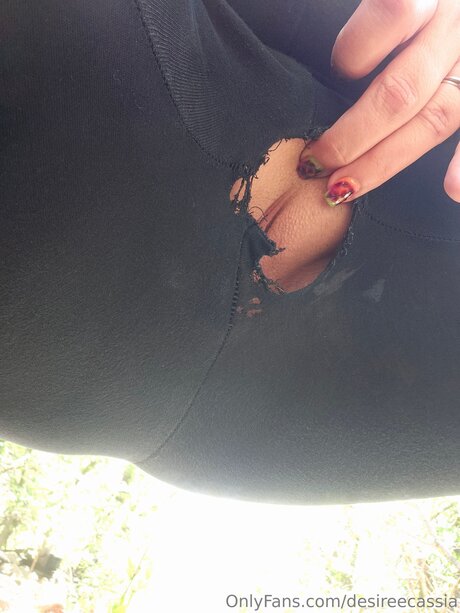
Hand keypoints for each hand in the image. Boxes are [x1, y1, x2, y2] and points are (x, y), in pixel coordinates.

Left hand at [296, 0, 459, 205]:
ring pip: (434, 117)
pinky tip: (452, 190)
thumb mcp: (398, 4)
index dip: (353, 55)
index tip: (333, 78)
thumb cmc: (415, 12)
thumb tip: (330, 69)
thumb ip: (373, 20)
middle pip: (401, 90)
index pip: (390, 16)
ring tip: (347, 188)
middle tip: (315, 164)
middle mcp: (454, 29)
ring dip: (386, 160)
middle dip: (351, 136)